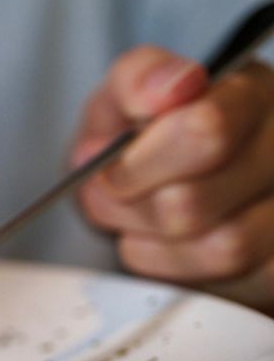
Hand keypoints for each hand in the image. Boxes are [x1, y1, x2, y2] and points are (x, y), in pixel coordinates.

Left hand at [73, 46, 273, 313]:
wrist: (148, 186)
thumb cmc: (142, 136)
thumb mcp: (125, 96)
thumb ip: (139, 80)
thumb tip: (170, 88)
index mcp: (253, 94)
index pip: (206, 131)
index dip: (139, 161)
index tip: (108, 166)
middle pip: (194, 202)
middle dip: (131, 205)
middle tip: (111, 193)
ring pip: (219, 248)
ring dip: (151, 240)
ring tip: (134, 217)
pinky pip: (229, 280)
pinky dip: (174, 266)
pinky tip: (162, 242)